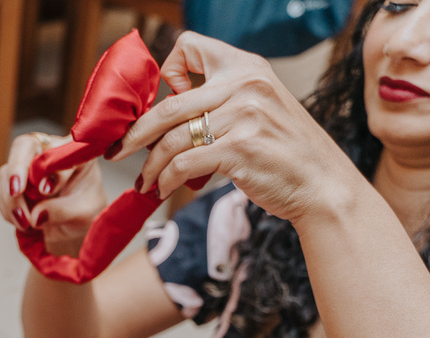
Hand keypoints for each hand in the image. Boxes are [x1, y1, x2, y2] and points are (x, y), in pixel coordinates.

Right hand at [0, 132, 106, 257]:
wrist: (74, 227)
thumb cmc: (85, 214)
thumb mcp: (83, 214)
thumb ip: (63, 211)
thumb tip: (36, 216)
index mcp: (73, 153)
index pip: (57, 150)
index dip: (48, 168)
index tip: (46, 190)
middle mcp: (48, 154)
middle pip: (23, 146)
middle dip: (16, 170)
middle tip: (16, 193)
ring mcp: (27, 168)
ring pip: (6, 173)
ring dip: (11, 200)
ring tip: (26, 224)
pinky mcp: (13, 185)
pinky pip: (0, 194)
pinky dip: (9, 211)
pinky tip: (24, 224)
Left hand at [110, 31, 358, 223]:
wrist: (322, 183)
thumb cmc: (284, 151)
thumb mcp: (258, 108)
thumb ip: (220, 101)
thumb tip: (165, 113)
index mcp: (247, 66)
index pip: (189, 45)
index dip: (167, 71)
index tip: (161, 103)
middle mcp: (245, 84)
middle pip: (168, 106)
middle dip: (135, 134)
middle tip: (118, 151)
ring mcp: (243, 116)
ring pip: (172, 140)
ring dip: (151, 166)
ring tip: (145, 181)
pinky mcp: (239, 149)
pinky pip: (183, 165)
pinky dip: (166, 180)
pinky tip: (165, 189)